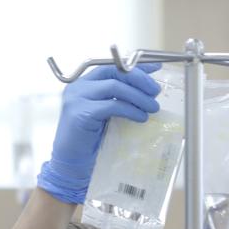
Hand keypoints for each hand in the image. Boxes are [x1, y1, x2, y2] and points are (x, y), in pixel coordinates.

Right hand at [36, 64, 161, 203]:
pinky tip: (141, 117)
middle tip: (156, 92)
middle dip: (139, 79)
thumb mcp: (107, 114)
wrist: (71, 162)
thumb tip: (148, 92)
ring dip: (138, 96)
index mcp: (84, 83)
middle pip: (114, 72)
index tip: (157, 68)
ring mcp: (77, 99)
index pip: (113, 66)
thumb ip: (120, 100)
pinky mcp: (80, 114)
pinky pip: (112, 106)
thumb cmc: (91, 140)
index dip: (136, 67)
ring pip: (115, 87)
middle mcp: (79, 87)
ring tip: (153, 107)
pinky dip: (130, 110)